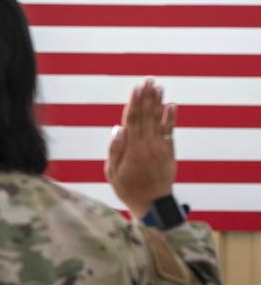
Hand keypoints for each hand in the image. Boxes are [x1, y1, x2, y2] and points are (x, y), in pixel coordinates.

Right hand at [105, 78, 176, 217]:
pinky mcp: (169, 152)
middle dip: (147, 96)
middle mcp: (148, 144)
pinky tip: (171, 106)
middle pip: (147, 115)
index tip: (136, 87)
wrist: (153, 204)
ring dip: (159, 102)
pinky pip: (170, 131)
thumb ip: (115, 150)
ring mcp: (160, 147)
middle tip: (148, 80)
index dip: (135, 102)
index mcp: (132, 148)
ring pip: (159, 120)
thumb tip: (118, 128)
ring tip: (159, 86)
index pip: (133, 119)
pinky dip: (171, 118)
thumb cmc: (128, 188)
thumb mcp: (112, 172)